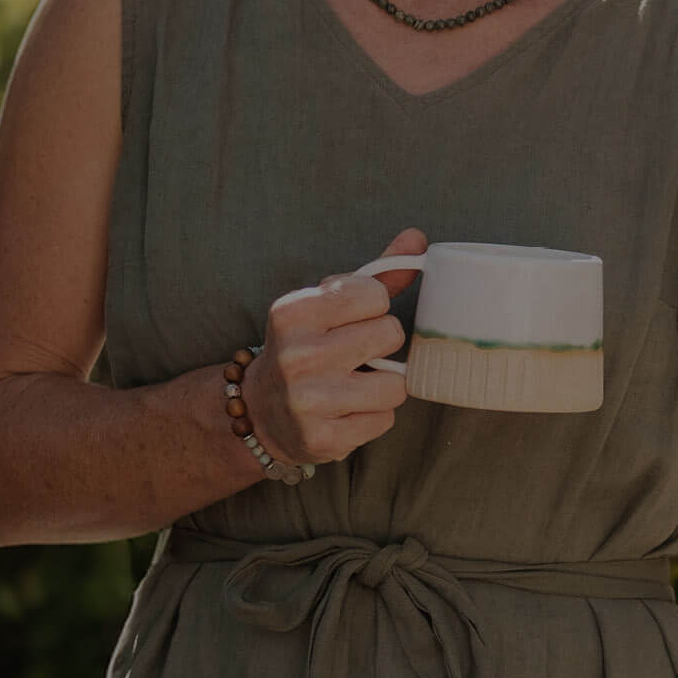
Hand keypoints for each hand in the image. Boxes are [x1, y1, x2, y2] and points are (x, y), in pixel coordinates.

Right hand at [239, 227, 427, 466]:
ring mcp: (308, 401)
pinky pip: (384, 420)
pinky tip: (346, 411)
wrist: (260, 411)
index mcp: (292, 312)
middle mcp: (297, 355)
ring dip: (383, 385)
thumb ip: (376, 274)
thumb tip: (418, 238)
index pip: (374, 295)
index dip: (373, 308)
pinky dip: (373, 416)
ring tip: (354, 385)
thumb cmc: (306, 346)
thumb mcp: (327, 304)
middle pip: (390, 335)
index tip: (352, 319)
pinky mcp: (323, 439)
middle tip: (356, 353)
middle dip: (381, 344)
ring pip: (396, 385)